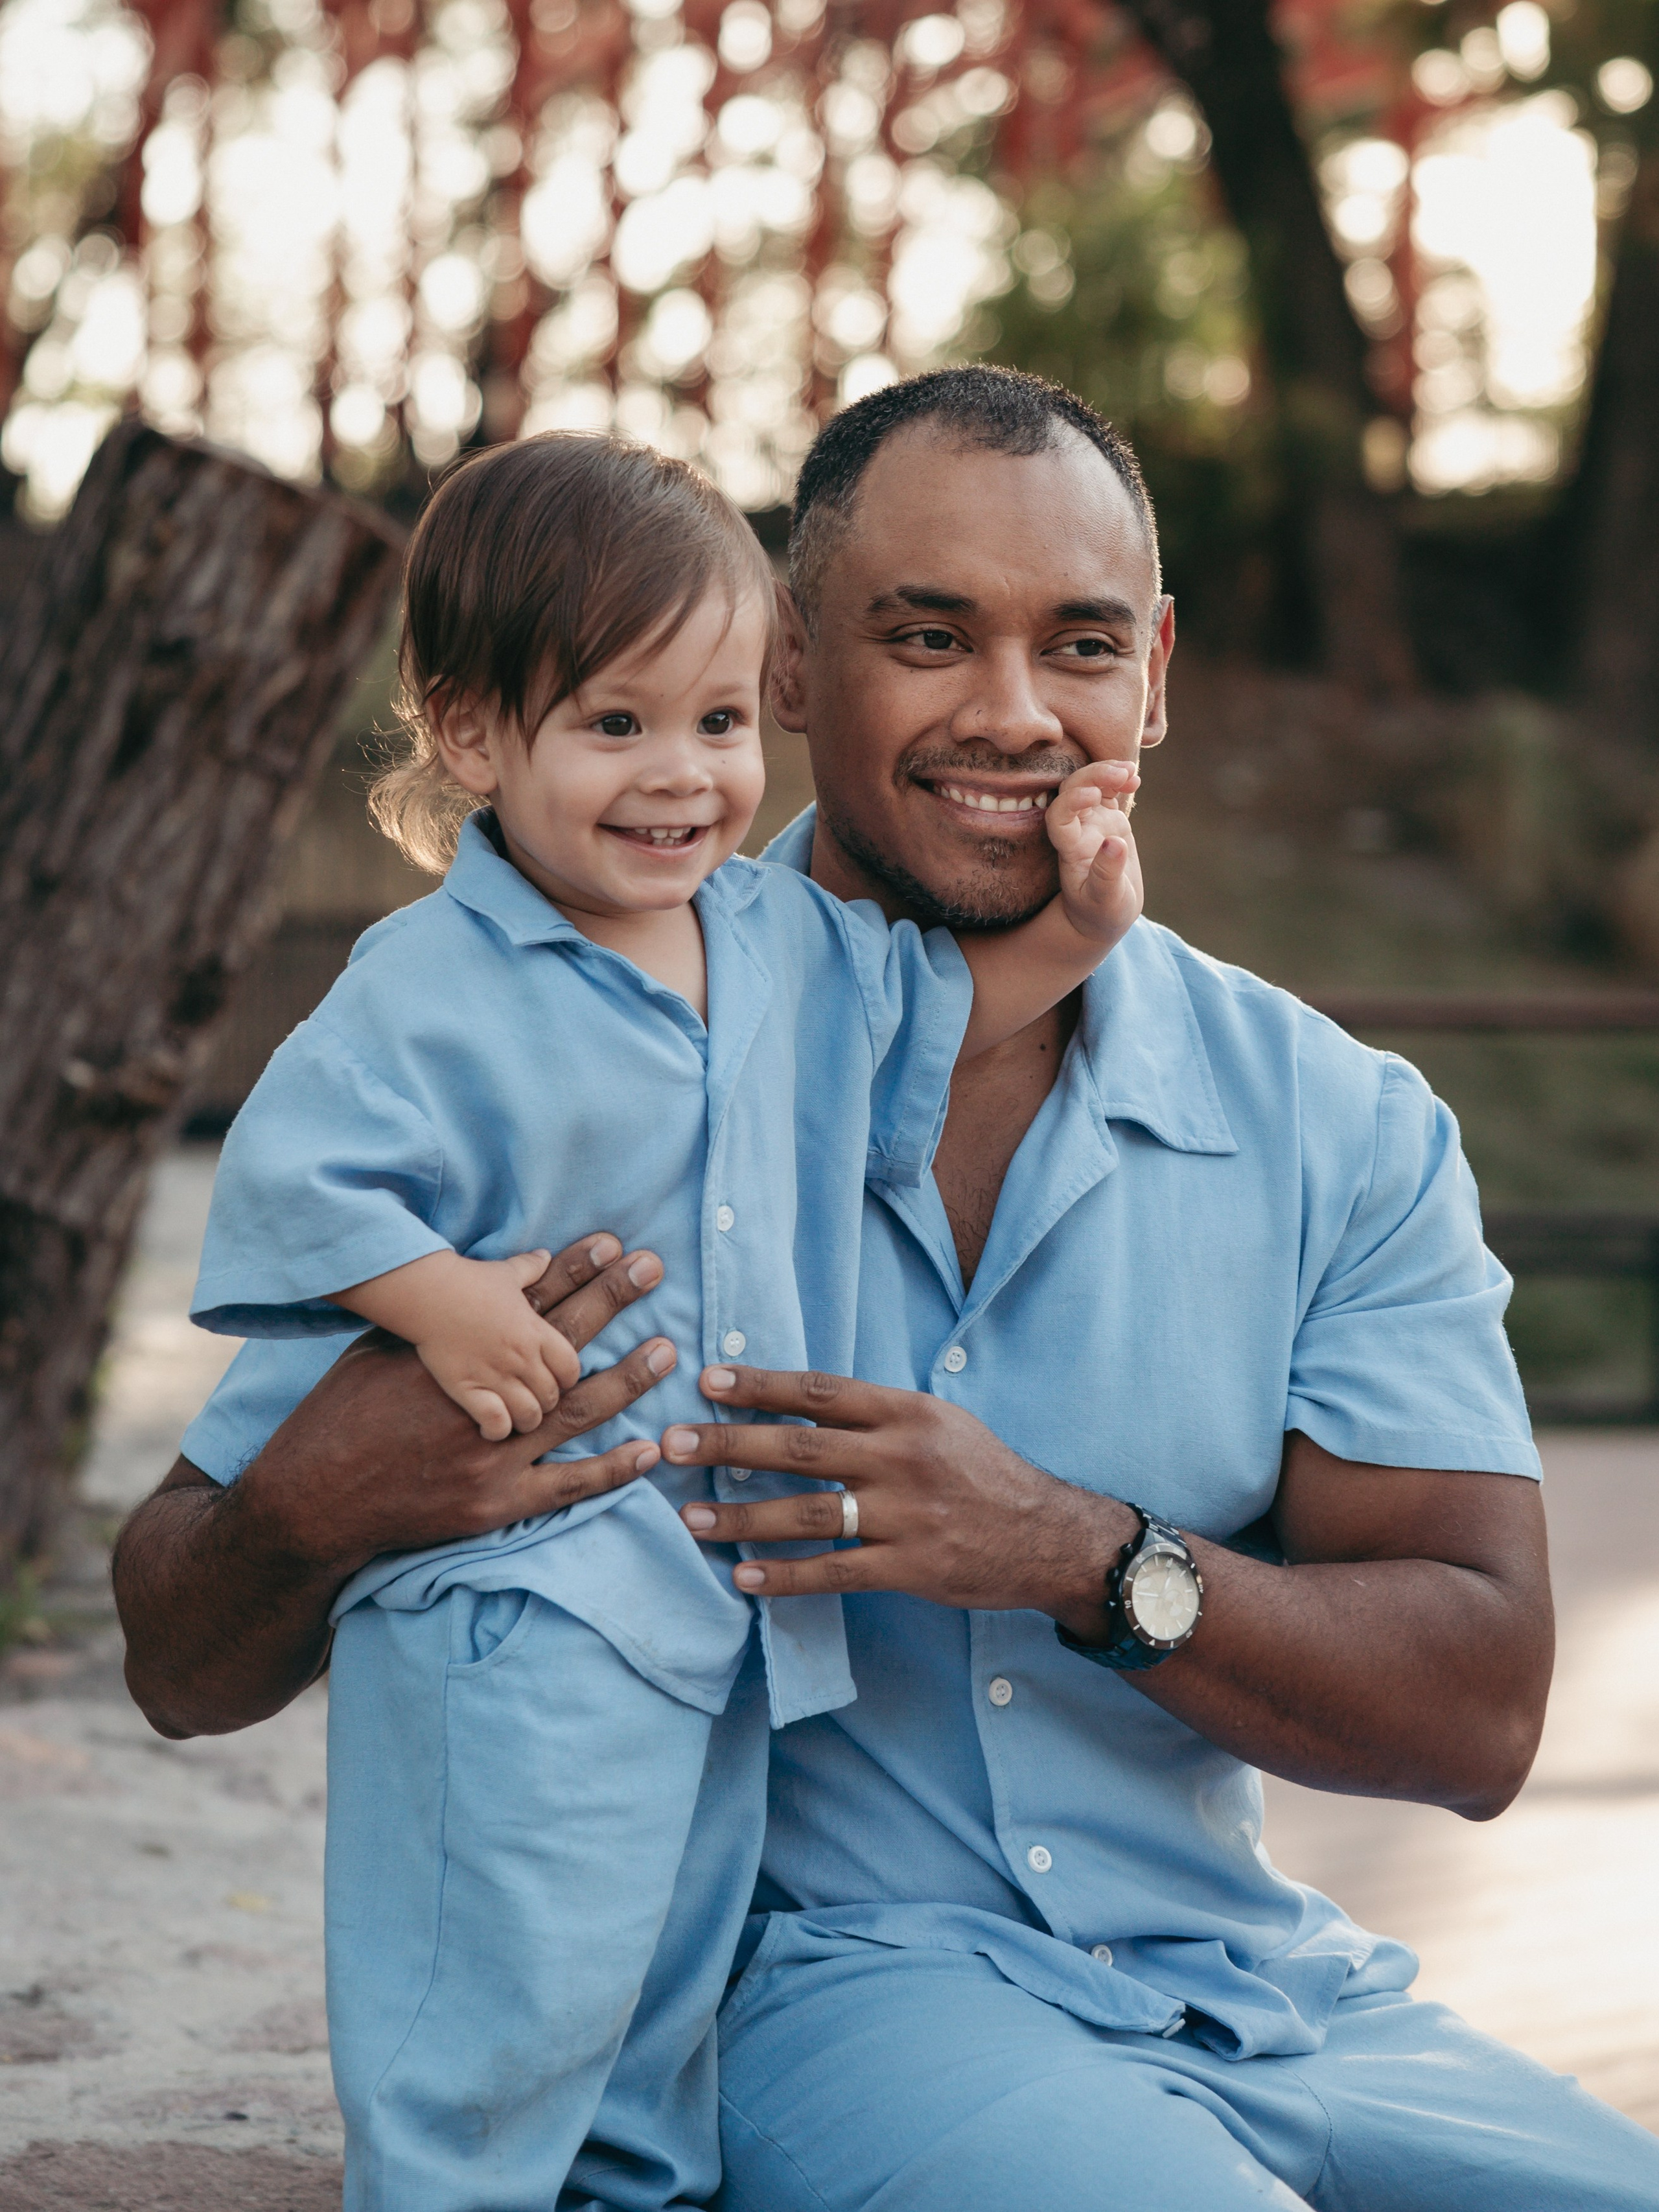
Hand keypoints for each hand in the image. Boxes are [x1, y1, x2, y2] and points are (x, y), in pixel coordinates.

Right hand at [255, 1234, 678, 1574]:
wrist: (315, 1497)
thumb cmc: (342, 1414)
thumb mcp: (382, 1350)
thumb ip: (437, 1319)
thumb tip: (488, 1280)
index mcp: (453, 1355)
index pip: (526, 1302)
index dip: (573, 1270)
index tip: (612, 1243)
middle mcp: (479, 1397)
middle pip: (561, 1343)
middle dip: (610, 1301)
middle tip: (653, 1270)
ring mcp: (493, 1453)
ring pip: (576, 1411)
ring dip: (626, 1379)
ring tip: (667, 1350)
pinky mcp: (495, 1502)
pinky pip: (566, 1485)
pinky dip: (609, 1470)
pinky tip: (648, 1450)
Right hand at [413, 1250, 584, 1439]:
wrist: (426, 1292)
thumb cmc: (467, 1280)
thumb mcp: (505, 1273)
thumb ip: (529, 1268)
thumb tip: (544, 1255)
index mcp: (534, 1331)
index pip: (571, 1368)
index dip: (567, 1378)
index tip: (556, 1379)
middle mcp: (520, 1357)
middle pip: (552, 1396)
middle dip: (547, 1402)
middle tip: (533, 1400)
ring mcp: (495, 1376)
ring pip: (530, 1415)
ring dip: (526, 1420)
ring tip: (516, 1418)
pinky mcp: (467, 1389)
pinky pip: (496, 1423)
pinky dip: (498, 1430)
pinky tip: (491, 1427)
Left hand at [663, 1364, 1133, 1631]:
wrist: (1048, 1536)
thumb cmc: (984, 1473)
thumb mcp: (938, 1422)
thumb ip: (874, 1414)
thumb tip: (795, 1405)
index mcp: (907, 1412)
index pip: (819, 1392)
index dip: (759, 1386)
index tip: (708, 1381)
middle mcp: (902, 1458)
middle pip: (798, 1448)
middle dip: (728, 1446)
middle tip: (672, 1444)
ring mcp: (905, 1515)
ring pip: (805, 1514)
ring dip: (740, 1517)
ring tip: (690, 1518)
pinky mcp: (909, 1567)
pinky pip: (834, 1572)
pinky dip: (785, 1576)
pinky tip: (743, 1577)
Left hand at [1045, 760, 1141, 948]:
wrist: (1104, 914)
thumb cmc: (1100, 913)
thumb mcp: (1106, 900)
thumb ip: (1108, 874)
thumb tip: (1116, 843)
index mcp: (1070, 850)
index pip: (1059, 818)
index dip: (1072, 801)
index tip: (1093, 795)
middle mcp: (1076, 830)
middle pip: (1072, 791)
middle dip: (1093, 776)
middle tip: (1121, 773)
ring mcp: (1091, 822)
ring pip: (1089, 785)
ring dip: (1106, 772)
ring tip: (1131, 772)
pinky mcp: (1108, 819)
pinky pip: (1108, 791)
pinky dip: (1119, 780)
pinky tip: (1134, 777)